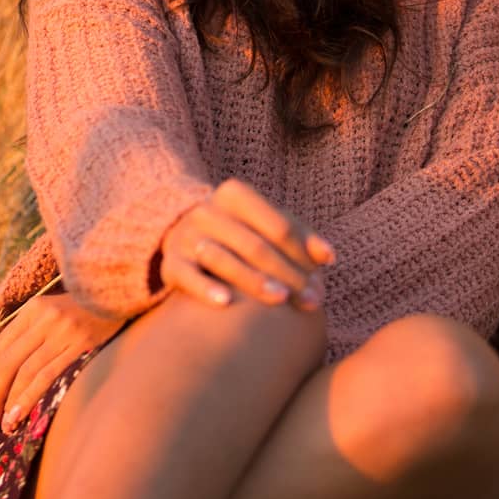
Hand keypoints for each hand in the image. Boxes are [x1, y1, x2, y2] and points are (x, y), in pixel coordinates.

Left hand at [0, 291, 126, 433]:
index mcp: (32, 309)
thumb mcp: (53, 312)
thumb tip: (5, 374)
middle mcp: (44, 318)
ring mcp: (62, 331)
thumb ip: (30, 334)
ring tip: (4, 425)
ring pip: (25, 371)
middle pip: (6, 362)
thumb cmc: (85, 310)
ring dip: (10, 402)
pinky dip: (29, 396)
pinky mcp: (81, 345)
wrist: (120, 294)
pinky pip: (47, 374)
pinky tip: (20, 414)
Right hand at [158, 177, 335, 309]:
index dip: (302, 254)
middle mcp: (207, 211)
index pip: (277, 224)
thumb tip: (329, 256)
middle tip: (312, 301)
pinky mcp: (170, 263)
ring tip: (281, 300)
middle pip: (255, 245)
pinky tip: (226, 303)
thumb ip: (301, 237)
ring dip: (253, 280)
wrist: (186, 241)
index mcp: (234, 194)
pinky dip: (205, 288)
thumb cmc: (242, 235)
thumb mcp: (268, 226)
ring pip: (222, 258)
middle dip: (287, 274)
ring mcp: (185, 237)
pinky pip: (187, 276)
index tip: (322, 280)